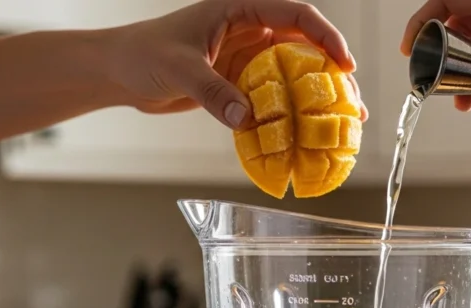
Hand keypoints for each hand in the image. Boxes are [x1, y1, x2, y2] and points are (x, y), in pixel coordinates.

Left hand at [104, 0, 368, 129]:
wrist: (119, 72)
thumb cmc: (142, 54)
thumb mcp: (179, 68)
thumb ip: (213, 92)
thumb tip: (248, 119)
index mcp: (241, 10)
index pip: (297, 15)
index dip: (326, 37)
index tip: (343, 64)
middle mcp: (251, 31)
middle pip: (307, 46)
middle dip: (333, 73)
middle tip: (352, 102)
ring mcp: (248, 58)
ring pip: (296, 73)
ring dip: (319, 95)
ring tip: (344, 120)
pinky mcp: (241, 83)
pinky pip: (276, 96)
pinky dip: (294, 112)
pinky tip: (309, 132)